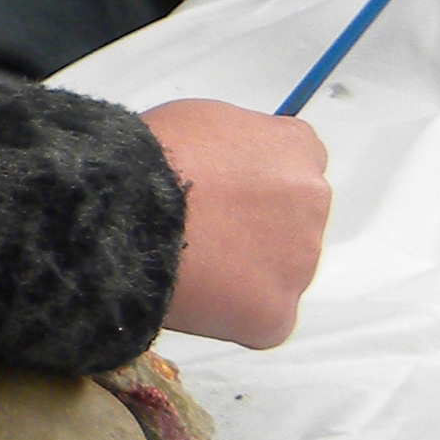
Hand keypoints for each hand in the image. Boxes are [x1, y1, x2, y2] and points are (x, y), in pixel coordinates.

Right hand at [145, 95, 329, 348]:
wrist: (126, 212)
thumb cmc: (152, 157)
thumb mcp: (204, 119)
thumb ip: (237, 145)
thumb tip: (229, 169)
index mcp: (296, 148)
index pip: (298, 166)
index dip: (260, 184)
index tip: (230, 195)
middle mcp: (312, 202)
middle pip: (293, 222)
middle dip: (258, 229)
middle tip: (207, 235)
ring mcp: (299, 261)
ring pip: (280, 273)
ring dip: (247, 274)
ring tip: (193, 268)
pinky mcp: (277, 314)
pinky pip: (263, 321)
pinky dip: (234, 316)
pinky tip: (198, 300)